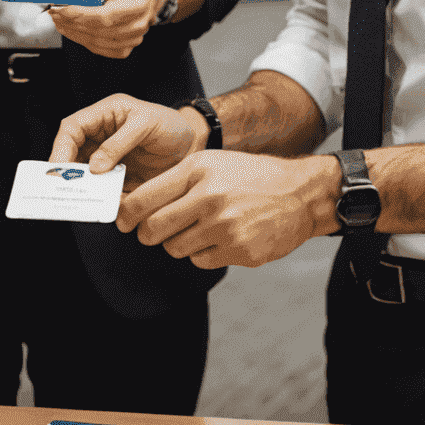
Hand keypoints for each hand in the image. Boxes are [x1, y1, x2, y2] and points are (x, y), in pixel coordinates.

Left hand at [48, 0, 168, 58]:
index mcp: (138, 3)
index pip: (105, 15)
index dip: (80, 14)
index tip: (62, 8)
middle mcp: (138, 25)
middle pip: (98, 29)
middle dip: (71, 21)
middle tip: (54, 12)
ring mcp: (132, 39)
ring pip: (96, 41)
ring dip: (73, 31)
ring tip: (58, 20)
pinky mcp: (125, 48)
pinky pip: (99, 48)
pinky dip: (82, 39)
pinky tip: (71, 30)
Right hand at [48, 92, 201, 187]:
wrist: (193, 145)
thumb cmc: (171, 124)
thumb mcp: (146, 124)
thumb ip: (119, 142)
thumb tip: (94, 166)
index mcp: (105, 115)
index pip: (73, 127)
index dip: (62, 146)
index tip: (59, 166)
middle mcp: (102, 137)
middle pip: (72, 153)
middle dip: (66, 170)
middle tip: (64, 188)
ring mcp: (109, 160)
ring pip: (85, 174)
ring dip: (83, 187)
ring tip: (84, 199)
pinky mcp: (119, 179)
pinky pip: (103, 190)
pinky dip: (101, 199)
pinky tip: (103, 204)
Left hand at [118, 152, 338, 268]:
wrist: (301, 194)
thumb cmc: (251, 176)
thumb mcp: (212, 163)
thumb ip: (175, 181)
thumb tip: (135, 204)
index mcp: (198, 170)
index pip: (144, 198)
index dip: (126, 214)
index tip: (123, 220)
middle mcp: (209, 197)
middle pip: (153, 229)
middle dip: (146, 234)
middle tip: (150, 232)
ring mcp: (225, 226)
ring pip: (175, 248)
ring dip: (178, 243)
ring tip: (197, 229)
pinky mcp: (240, 251)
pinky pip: (200, 261)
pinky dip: (202, 254)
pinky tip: (219, 239)